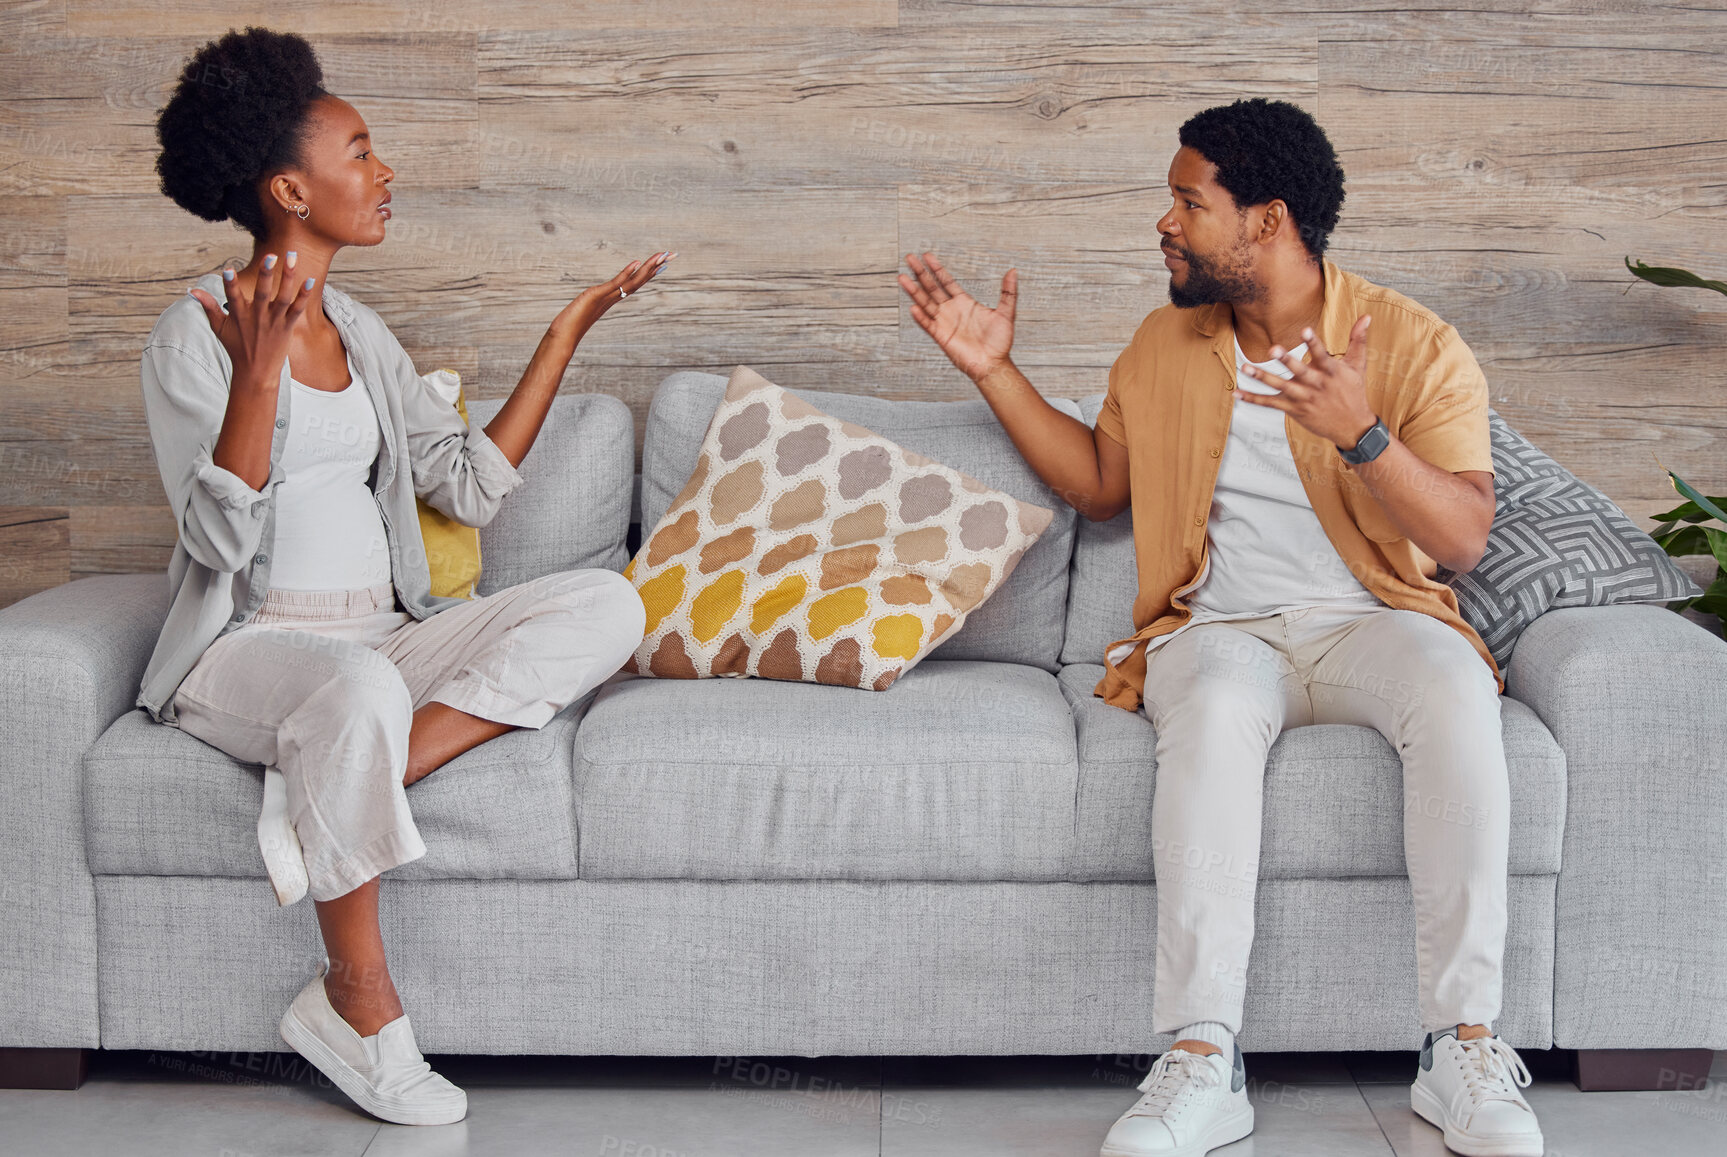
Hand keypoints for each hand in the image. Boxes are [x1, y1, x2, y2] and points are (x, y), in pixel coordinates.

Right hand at [188, 253, 314, 388]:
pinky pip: (297, 309)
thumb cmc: (236, 348)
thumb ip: (208, 307)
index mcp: (238, 315)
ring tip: (292, 257)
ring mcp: (273, 322)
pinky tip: (310, 280)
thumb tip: (192, 290)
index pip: (232, 296)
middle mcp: (257, 317)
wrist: (256, 373)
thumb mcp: (219, 328)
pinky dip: (303, 296)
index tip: (228, 269)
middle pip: (261, 293)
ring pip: (282, 297)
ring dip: (288, 277)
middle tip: (270, 255)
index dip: (230, 283)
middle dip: (265, 274)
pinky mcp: (287, 327)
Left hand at [552, 251, 674, 339]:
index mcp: (612, 298)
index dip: (649, 272)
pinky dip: (627, 273)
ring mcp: (607, 297)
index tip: (663, 263)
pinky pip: (616, 283)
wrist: (563, 335)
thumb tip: (591, 302)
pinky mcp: (597, 295)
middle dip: (656, 266)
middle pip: (640, 280)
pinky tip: (637, 262)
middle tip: (672, 254)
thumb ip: (590, 304)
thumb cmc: (571, 326)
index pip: (634, 282)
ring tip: (662, 256)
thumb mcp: (584, 308)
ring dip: (648, 268)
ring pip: (633, 281)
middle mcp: (614, 297)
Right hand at [898, 252, 1016, 380]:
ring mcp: (944, 323)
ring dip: (914, 291)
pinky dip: (920, 317)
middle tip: (909, 258)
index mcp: (964, 302)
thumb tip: (1013, 271)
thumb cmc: (1000, 342)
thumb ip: (1008, 292)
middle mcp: (951, 310)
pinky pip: (928, 324)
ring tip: (902, 278)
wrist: (993, 364)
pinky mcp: (941, 337)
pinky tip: (913, 306)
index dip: (936, 268)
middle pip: (932, 288)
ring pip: (925, 303)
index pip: (946, 281)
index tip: (926, 256)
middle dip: (921, 273)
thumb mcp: (1007, 313)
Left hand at [1239, 314, 1378, 449]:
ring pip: (1281, 387)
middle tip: (1272, 349)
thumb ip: (1358, 339)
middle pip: (1299, 371)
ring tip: (1245, 367)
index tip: (1305, 330)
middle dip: (1286, 360)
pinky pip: (1270, 404)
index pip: (1322, 355)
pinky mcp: (1293, 409)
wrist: (1352, 426)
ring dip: (1262, 378)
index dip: (1313, 343)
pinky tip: (1237, 392)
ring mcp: (1303, 398)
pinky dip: (1253, 399)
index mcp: (1331, 372)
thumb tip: (1367, 316)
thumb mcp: (1358, 365)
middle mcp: (1316, 385)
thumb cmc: (1353, 392)